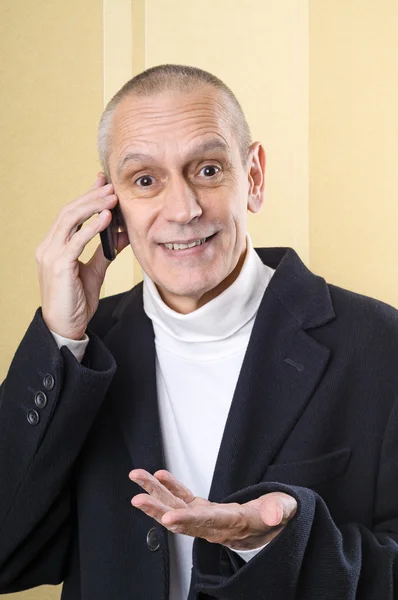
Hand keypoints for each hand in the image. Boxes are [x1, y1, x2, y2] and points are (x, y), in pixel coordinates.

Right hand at [36, 173, 128, 339]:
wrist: (65, 327)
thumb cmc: (76, 301)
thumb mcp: (94, 272)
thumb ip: (104, 252)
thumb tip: (120, 234)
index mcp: (54, 246)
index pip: (70, 214)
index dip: (86, 196)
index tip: (103, 183)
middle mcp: (48, 246)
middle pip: (69, 211)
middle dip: (91, 196)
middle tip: (111, 186)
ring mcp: (50, 255)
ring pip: (70, 220)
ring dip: (92, 206)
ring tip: (112, 197)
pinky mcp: (58, 266)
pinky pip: (75, 241)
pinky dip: (92, 227)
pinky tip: (106, 218)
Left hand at [129, 469, 296, 550]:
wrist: (273, 525)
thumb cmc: (278, 515)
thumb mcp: (283, 510)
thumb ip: (278, 511)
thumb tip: (274, 514)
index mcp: (232, 525)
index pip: (207, 524)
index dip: (187, 521)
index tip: (168, 518)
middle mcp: (214, 525)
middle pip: (182, 519)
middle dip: (158, 509)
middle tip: (136, 499)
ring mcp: (206, 518)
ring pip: (177, 507)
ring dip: (155, 494)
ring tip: (137, 477)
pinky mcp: (205, 509)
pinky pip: (184, 498)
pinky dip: (171, 487)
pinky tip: (158, 476)